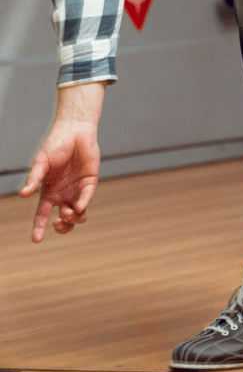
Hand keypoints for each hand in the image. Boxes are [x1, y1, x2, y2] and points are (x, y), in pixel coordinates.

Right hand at [20, 122, 99, 242]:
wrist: (75, 131)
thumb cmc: (55, 145)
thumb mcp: (41, 162)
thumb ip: (34, 178)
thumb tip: (23, 194)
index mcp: (48, 192)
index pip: (42, 214)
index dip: (39, 228)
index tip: (36, 240)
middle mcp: (63, 194)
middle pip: (64, 219)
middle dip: (63, 226)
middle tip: (59, 222)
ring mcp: (77, 189)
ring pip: (78, 213)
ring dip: (74, 218)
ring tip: (68, 212)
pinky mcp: (90, 182)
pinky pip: (87, 197)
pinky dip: (82, 204)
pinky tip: (78, 206)